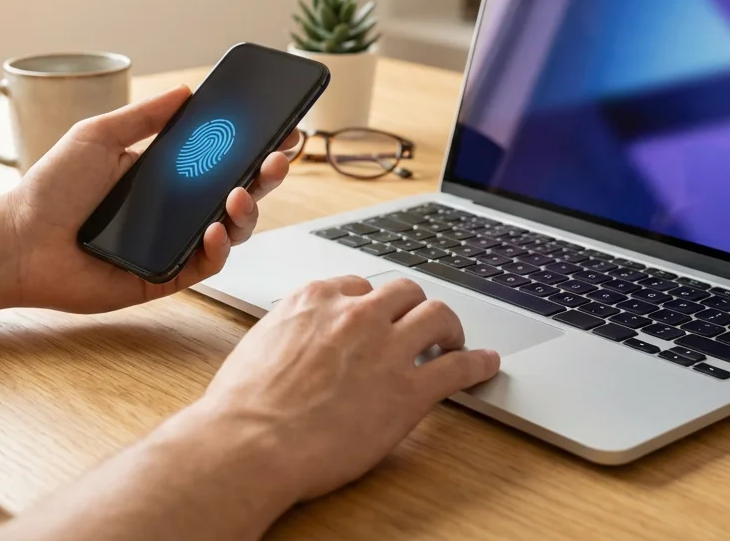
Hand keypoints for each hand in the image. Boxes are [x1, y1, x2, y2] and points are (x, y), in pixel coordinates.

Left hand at [0, 86, 295, 312]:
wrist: (18, 240)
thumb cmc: (49, 190)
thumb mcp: (98, 136)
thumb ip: (144, 116)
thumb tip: (186, 91)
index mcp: (167, 176)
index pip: (223, 159)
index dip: (255, 146)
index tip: (282, 128)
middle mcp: (177, 211)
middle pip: (239, 192)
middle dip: (266, 174)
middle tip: (278, 157)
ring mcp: (175, 244)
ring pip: (232, 230)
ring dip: (247, 210)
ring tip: (239, 193)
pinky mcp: (165, 276)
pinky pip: (206, 264)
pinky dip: (217, 247)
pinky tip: (212, 229)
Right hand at [194, 276, 501, 501]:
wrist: (250, 443)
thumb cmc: (243, 406)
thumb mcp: (261, 345)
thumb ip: (291, 332)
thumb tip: (299, 340)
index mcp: (317, 299)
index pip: (361, 285)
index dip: (373, 305)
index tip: (378, 319)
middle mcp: (356, 314)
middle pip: (405, 292)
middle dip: (414, 308)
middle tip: (420, 327)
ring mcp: (387, 348)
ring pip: (438, 316)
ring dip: (449, 328)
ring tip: (453, 342)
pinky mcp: (409, 389)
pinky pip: (458, 366)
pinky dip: (478, 363)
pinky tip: (486, 364)